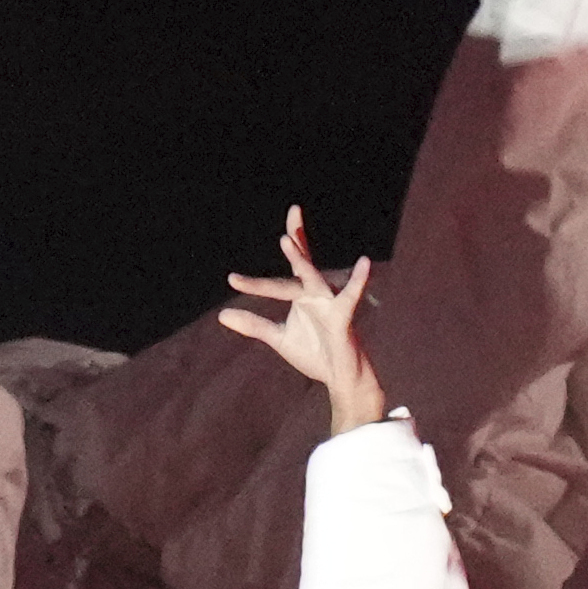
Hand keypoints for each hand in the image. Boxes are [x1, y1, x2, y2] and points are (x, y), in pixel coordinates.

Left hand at [216, 205, 386, 432]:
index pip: (289, 268)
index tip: (233, 276)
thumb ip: (254, 324)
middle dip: (295, 240)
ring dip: (299, 260)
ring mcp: (329, 302)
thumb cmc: (314, 352)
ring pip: (312, 278)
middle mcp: (316, 292)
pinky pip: (348, 297)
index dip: (267, 266)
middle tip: (292, 211)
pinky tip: (365, 263)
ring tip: (286, 240)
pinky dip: (357, 280)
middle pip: (302, 262)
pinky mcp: (342, 318)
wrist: (338, 377)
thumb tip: (222, 315)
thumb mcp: (278, 337)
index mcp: (302, 294)